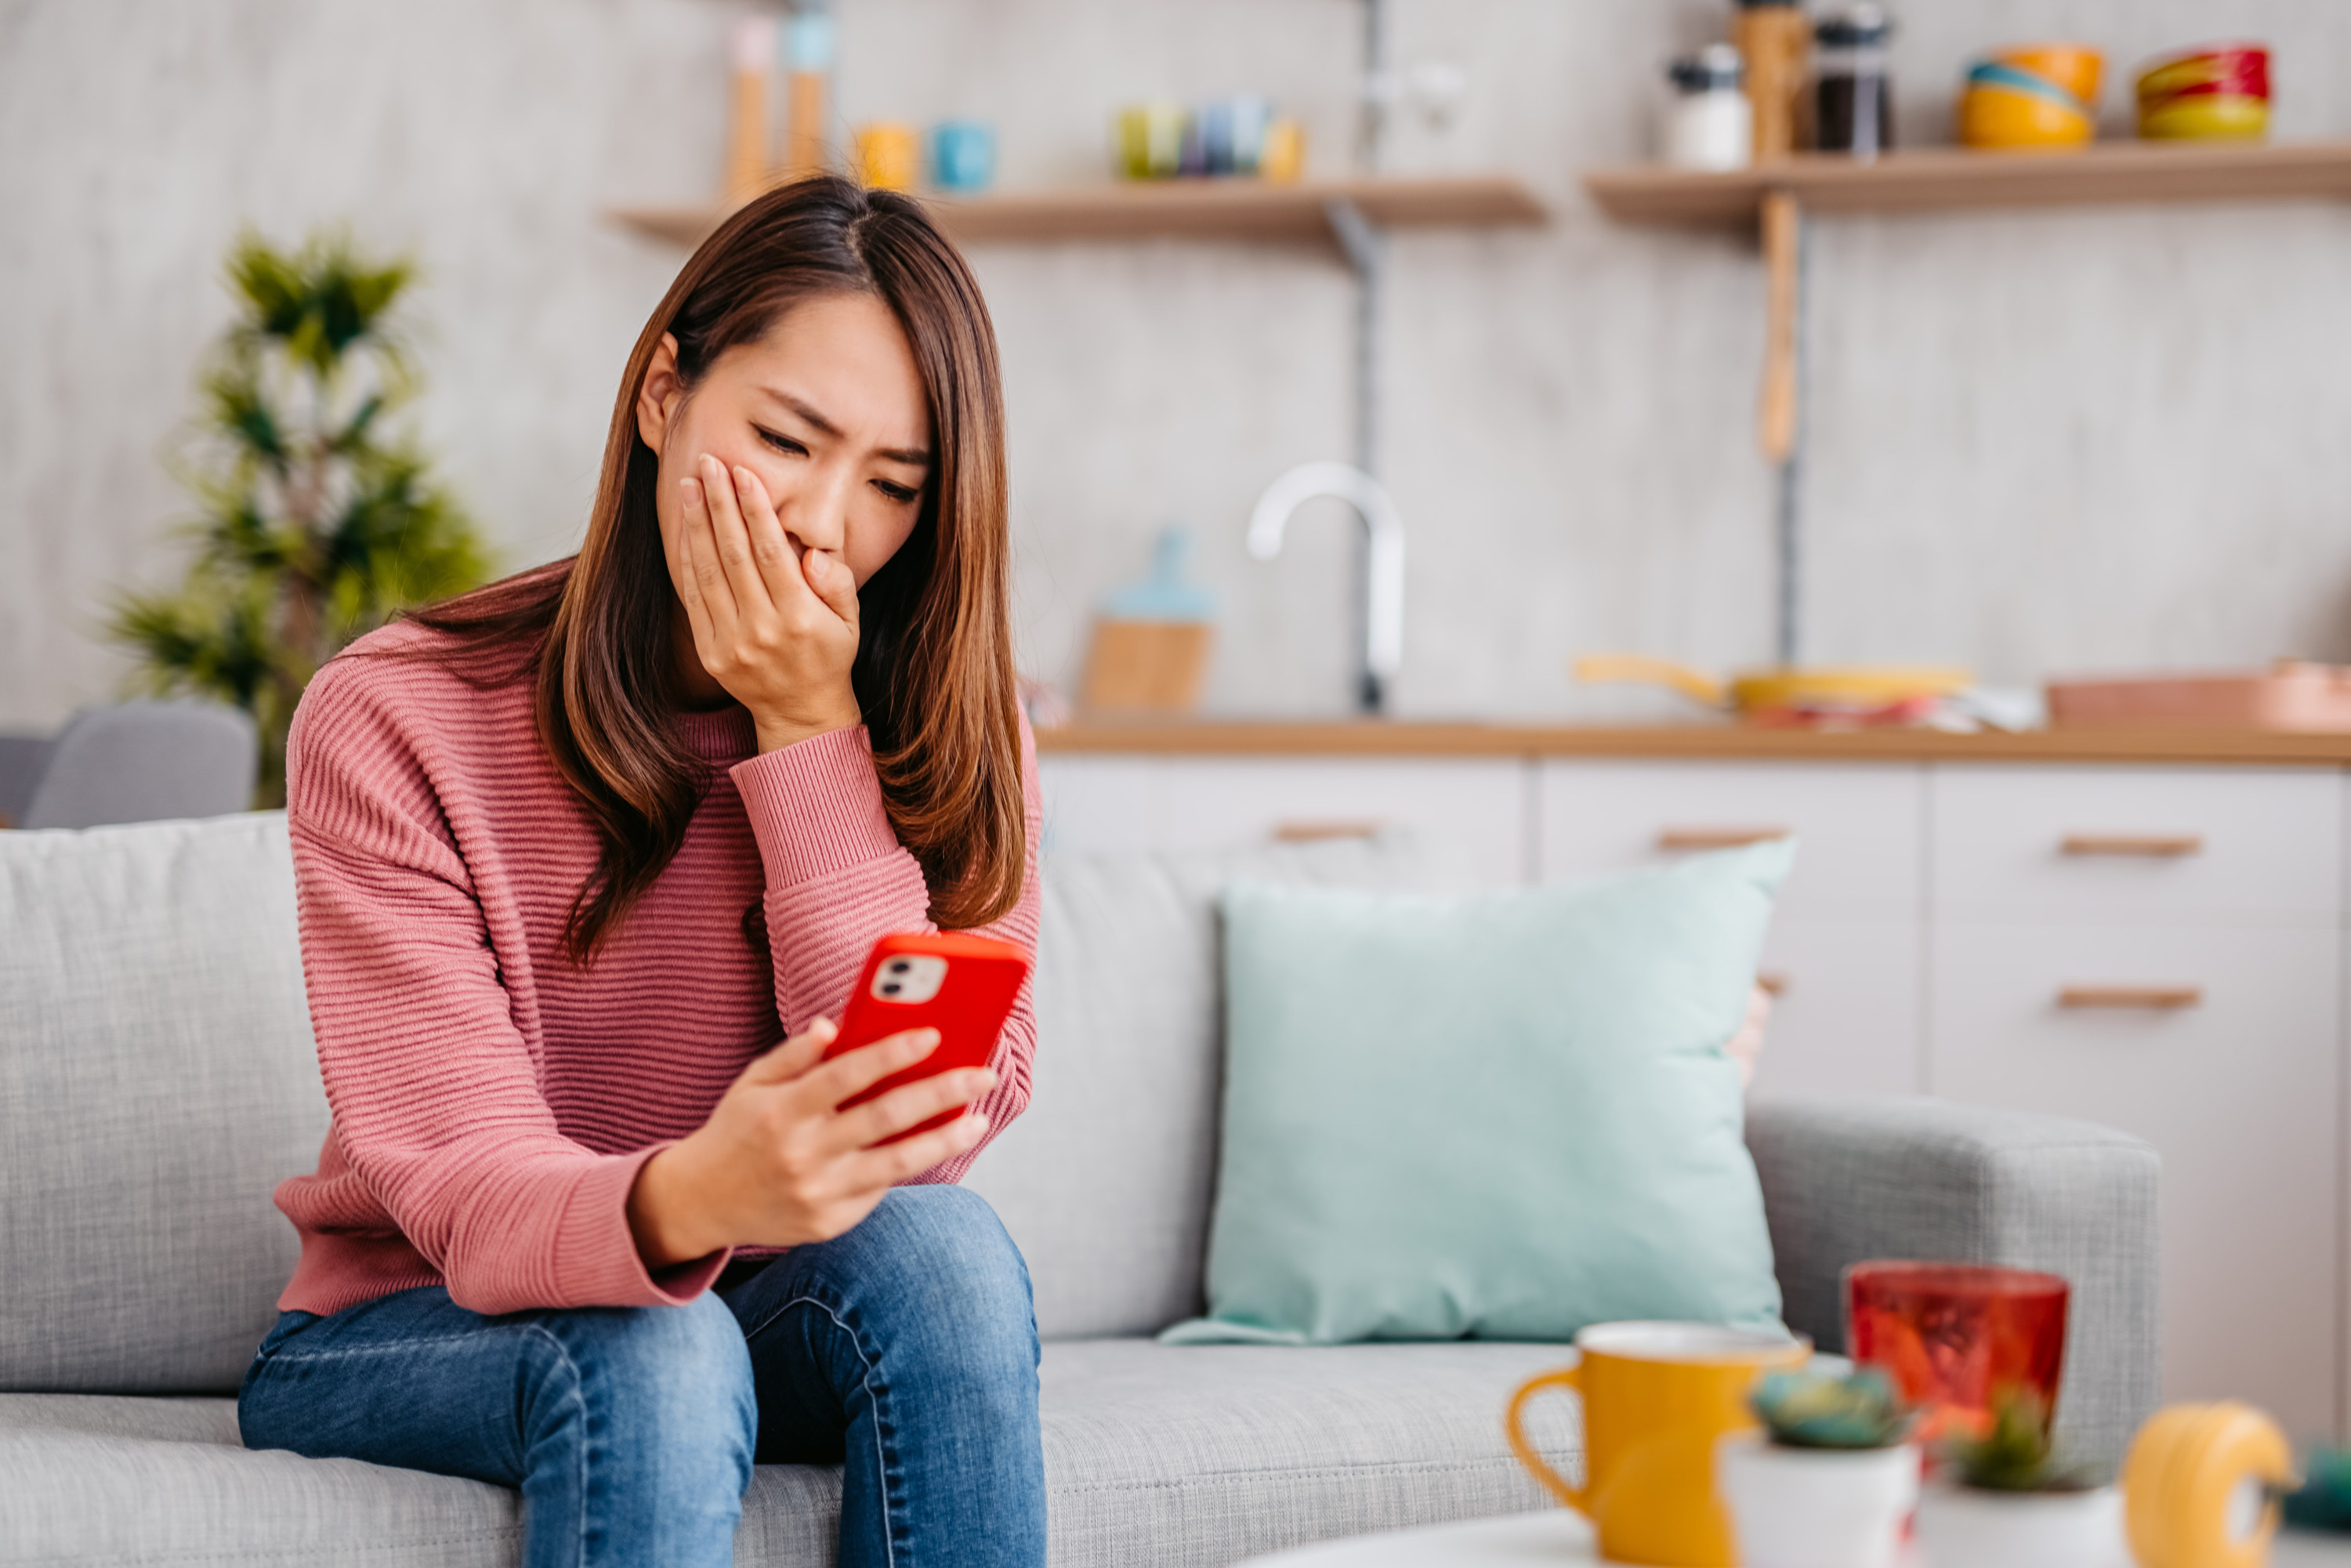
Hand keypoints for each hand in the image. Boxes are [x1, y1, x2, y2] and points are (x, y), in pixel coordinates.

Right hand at [627, 1017, 995, 1267]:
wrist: (701, 1204)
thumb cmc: (737, 1130)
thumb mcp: (752, 1084)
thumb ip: (794, 1055)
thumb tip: (834, 1024)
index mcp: (781, 1112)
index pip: (845, 1075)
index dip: (892, 1053)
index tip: (933, 1034)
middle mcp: (802, 1154)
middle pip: (885, 1118)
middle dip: (942, 1093)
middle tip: (984, 1075)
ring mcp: (818, 1193)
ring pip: (898, 1163)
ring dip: (946, 1139)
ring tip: (978, 1119)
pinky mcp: (830, 1223)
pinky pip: (880, 1188)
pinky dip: (909, 1164)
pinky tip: (935, 1143)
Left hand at [676, 452, 862, 752]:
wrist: (800, 713)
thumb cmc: (828, 657)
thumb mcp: (851, 622)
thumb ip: (839, 584)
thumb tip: (816, 554)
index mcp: (799, 618)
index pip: (771, 552)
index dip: (754, 509)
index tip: (742, 473)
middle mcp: (761, 630)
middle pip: (734, 554)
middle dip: (720, 504)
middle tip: (708, 464)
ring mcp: (731, 643)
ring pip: (707, 572)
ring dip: (696, 525)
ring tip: (689, 486)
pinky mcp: (710, 651)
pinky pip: (694, 598)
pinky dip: (687, 560)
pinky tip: (686, 529)